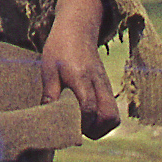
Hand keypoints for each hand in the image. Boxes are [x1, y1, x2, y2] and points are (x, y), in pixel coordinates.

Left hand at [41, 0, 118, 137]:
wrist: (78, 29)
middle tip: (77, 130)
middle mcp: (98, 83)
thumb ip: (50, 93)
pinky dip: (103, 120)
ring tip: (82, 126)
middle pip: (109, 116)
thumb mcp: (48, 69)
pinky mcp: (107, 87)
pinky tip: (88, 118)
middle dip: (94, 131)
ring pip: (114, 116)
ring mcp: (106, 85)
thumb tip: (47, 116)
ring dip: (101, 128)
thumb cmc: (59, 48)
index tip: (69, 128)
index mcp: (81, 78)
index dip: (81, 122)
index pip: (89, 107)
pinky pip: (112, 110)